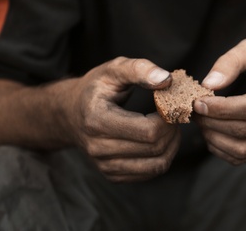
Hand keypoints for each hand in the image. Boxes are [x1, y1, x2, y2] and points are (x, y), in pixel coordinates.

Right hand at [65, 57, 179, 181]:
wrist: (71, 113)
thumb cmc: (96, 89)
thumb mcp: (113, 70)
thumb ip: (139, 69)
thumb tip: (166, 79)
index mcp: (97, 120)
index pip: (148, 131)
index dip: (168, 119)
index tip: (170, 106)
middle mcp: (98, 148)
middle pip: (155, 148)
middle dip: (172, 131)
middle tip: (174, 116)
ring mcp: (104, 165)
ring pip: (157, 165)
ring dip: (172, 146)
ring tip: (170, 128)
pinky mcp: (112, 175)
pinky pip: (150, 173)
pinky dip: (163, 157)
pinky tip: (160, 140)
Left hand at [194, 38, 245, 164]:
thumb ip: (230, 62)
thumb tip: (208, 84)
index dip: (223, 109)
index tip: (198, 102)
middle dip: (214, 123)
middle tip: (194, 110)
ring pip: (244, 148)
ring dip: (215, 138)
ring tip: (201, 121)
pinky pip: (245, 156)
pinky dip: (222, 149)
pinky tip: (211, 133)